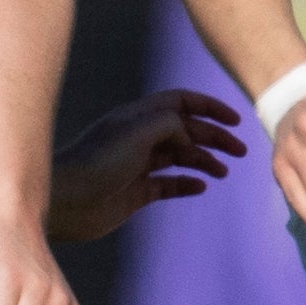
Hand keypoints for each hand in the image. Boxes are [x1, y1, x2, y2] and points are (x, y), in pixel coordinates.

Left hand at [47, 89, 245, 239]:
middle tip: (240, 151)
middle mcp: (139, 138)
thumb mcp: (139, 131)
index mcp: (139, 117)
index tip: (235, 121)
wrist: (65, 201)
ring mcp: (137, 166)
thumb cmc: (98, 161)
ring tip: (223, 172)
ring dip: (204, 161)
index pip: (180, 103)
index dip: (209, 108)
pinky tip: (201, 187)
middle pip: (185, 130)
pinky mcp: (135, 193)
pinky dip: (187, 183)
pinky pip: (168, 184)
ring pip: (180, 157)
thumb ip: (171, 123)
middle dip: (214, 137)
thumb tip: (190, 135)